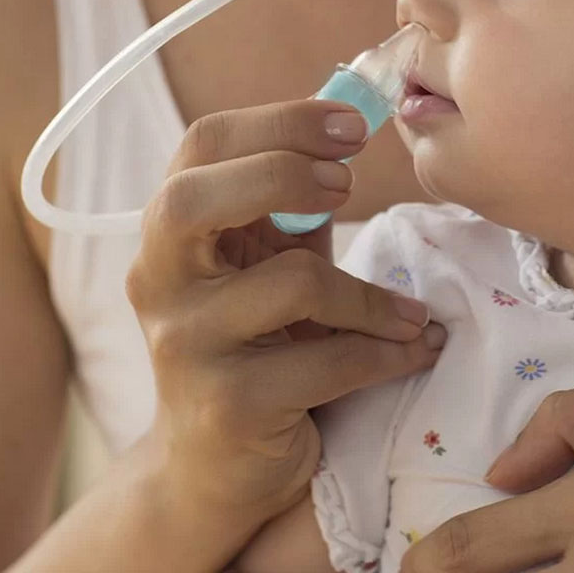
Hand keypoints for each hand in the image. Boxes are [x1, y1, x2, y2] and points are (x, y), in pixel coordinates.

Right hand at [126, 100, 445, 544]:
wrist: (217, 461)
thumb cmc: (261, 335)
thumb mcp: (274, 254)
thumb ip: (300, 195)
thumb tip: (356, 112)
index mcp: (173, 227)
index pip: (205, 144)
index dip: (282, 121)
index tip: (352, 126)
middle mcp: (160, 279)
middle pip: (194, 199)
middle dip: (283, 174)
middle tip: (348, 184)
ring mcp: (183, 345)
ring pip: (289, 285)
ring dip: (370, 296)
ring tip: (410, 313)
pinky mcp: (224, 407)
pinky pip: (324, 364)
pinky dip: (383, 352)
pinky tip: (413, 348)